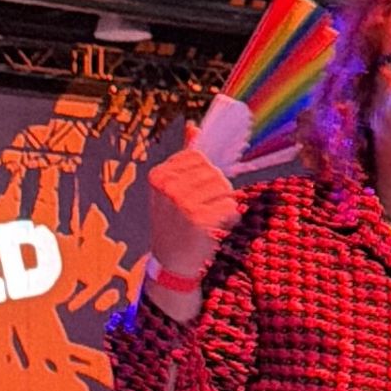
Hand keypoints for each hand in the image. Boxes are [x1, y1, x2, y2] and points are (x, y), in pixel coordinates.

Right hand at [147, 123, 240, 321]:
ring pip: (225, 188)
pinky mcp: (201, 219)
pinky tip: (215, 229)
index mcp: (159, 176)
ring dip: (225, 205)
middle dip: (217, 190)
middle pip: (214, 172)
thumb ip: (183, 159)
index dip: (205, 175)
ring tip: (209, 220)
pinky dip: (230, 219)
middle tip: (204, 210)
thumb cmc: (174, 223)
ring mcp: (183, 203)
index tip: (196, 193)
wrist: (171, 263)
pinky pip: (231, 207)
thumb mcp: (170, 189)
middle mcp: (168, 187)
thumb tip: (194, 127)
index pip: (198, 157)